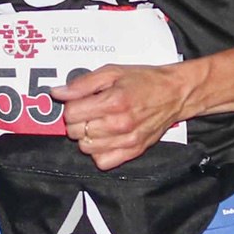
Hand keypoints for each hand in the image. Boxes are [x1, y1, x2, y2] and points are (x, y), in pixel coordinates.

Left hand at [51, 64, 185, 170]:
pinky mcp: (133, 151)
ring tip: (97, 123)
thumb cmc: (145, 81)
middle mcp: (120, 123)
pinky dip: (98, 152)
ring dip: (86, 136)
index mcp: (113, 101)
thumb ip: (82, 84)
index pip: (71, 114)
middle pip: (76, 132)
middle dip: (76, 121)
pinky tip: (104, 138)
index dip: (70, 106)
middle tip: (87, 111)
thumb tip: (58, 92)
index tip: (78, 102)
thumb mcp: (112, 72)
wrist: (175, 93)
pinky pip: (102, 161)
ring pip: (86, 148)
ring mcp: (127, 140)